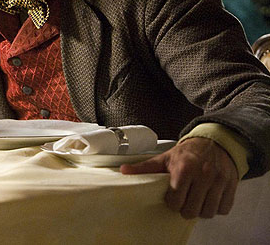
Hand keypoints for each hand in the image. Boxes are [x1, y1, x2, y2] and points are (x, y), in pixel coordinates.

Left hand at [121, 137, 238, 218]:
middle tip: (184, 201)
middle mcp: (203, 175)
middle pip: (191, 210)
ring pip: (209, 212)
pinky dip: (216, 208)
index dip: (172, 202)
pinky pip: (224, 209)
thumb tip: (123, 171)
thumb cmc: (187, 153)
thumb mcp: (165, 158)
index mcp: (184, 169)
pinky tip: (208, 199)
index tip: (172, 197)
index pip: (175, 201)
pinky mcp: (232, 185)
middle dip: (185, 208)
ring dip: (201, 210)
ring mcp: (219, 181)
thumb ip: (145, 167)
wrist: (213, 142)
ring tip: (196, 200)